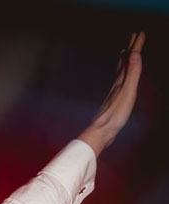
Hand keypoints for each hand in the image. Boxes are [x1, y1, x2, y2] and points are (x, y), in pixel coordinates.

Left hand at [78, 32, 143, 156]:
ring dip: (125, 61)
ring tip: (126, 55)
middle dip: (130, 49)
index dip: (136, 46)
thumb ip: (132, 74)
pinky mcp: (114, 101)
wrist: (101, 132)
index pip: (130, 58)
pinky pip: (120, 83)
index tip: (140, 33)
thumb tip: (135, 54)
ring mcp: (114, 92)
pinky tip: (121, 81)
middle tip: (133, 37)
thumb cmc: (115, 115)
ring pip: (120, 72)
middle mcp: (117, 84)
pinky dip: (122, 76)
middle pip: (124, 62)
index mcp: (121, 80)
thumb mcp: (127, 92)